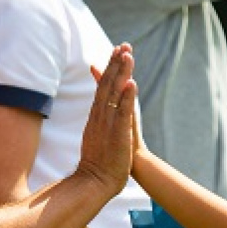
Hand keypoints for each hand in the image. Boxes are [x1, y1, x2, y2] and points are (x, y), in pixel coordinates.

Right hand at [80, 44, 136, 193]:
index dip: (110, 67)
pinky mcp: (117, 134)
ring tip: (127, 55)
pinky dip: (127, 97)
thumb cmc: (98, 162)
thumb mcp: (96, 135)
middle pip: (107, 84)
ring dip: (121, 73)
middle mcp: (100, 116)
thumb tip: (98, 111)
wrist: (95, 182)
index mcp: (96, 116)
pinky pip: (122, 112)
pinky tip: (131, 83)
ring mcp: (107, 124)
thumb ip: (98, 121)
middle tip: (123, 45)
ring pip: (114, 93)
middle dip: (116, 64)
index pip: (102, 86)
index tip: (116, 51)